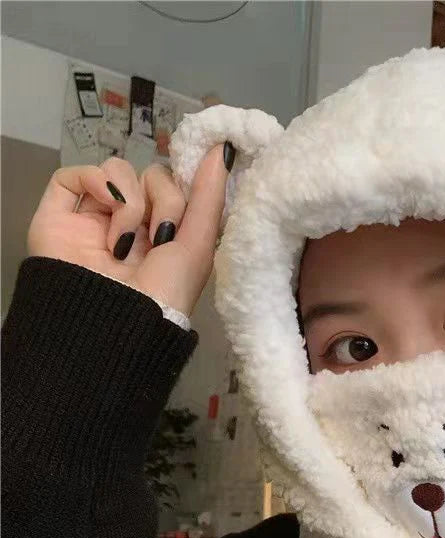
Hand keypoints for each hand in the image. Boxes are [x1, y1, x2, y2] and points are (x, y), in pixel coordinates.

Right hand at [27, 144, 232, 315]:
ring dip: (131, 202)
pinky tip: (107, 213)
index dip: (185, 184)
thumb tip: (221, 148)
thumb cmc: (165, 291)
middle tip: (161, 236)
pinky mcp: (62, 213)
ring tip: (127, 242)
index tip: (194, 194)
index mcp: (168, 234)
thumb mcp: (199, 244)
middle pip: (152, 176)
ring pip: (118, 172)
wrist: (116, 320)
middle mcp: (134, 224)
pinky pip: (78, 174)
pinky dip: (97, 184)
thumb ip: (210, 196)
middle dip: (164, 200)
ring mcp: (97, 218)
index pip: (178, 186)